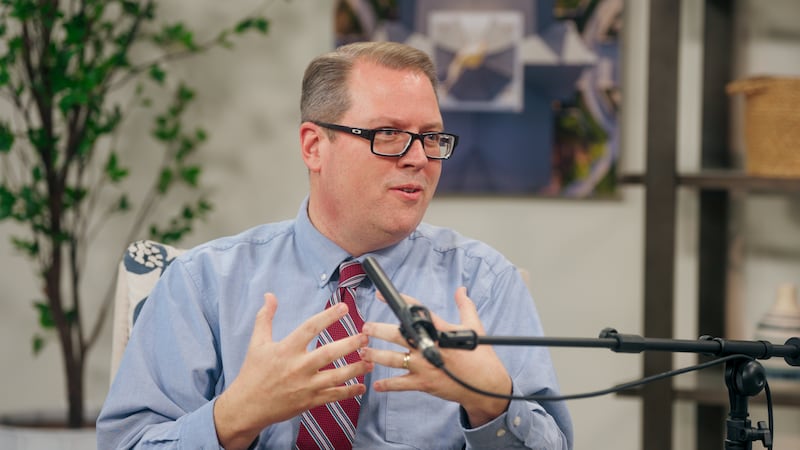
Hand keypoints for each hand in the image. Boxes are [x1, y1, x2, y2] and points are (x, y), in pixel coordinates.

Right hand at [214, 293, 372, 448]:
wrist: (248, 406)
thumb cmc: (253, 372)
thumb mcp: (257, 343)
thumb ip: (265, 318)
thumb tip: (270, 295)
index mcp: (286, 349)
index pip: (310, 328)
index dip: (328, 316)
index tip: (344, 307)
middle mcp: (298, 367)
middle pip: (329, 353)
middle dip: (350, 344)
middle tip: (366, 336)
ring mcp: (305, 386)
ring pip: (337, 377)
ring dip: (356, 369)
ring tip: (371, 360)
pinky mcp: (309, 401)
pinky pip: (333, 396)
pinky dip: (350, 392)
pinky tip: (362, 386)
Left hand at [360, 287, 510, 426]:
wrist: (486, 386)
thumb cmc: (481, 356)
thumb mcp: (475, 327)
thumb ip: (465, 306)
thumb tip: (461, 289)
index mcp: (441, 331)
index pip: (418, 312)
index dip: (400, 302)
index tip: (382, 296)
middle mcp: (429, 348)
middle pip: (398, 336)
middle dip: (379, 331)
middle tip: (366, 328)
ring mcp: (425, 367)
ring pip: (394, 360)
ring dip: (376, 355)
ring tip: (363, 351)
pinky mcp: (424, 384)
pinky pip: (400, 384)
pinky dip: (387, 384)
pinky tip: (376, 384)